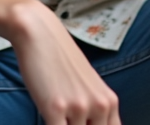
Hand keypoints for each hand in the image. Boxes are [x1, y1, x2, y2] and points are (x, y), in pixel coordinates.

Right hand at [7, 0, 121, 124]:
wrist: (39, 33)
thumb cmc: (59, 60)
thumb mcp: (87, 86)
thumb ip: (94, 109)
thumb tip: (90, 124)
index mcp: (109, 101)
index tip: (83, 123)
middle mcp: (99, 105)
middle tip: (66, 118)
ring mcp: (79, 106)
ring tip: (54, 114)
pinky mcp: (55, 107)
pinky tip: (46, 116)